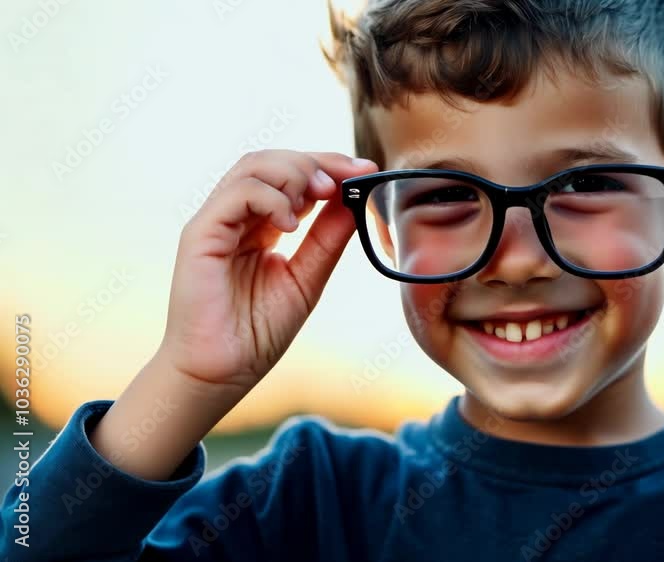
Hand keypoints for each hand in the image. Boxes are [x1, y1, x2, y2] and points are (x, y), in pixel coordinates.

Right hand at [158, 150, 377, 392]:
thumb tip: (355, 200)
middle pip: (272, 161)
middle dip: (316, 161)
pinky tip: (292, 224)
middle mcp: (235, 218)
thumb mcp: (307, 278)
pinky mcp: (199, 235)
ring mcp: (215, 222)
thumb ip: (327, 239)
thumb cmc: (256, 334)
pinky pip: (236, 195)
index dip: (328, 166)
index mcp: (259, 226)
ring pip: (252, 167)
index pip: (291, 176)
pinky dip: (270, 198)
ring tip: (320, 196)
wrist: (220, 374)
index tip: (365, 169)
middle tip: (348, 177)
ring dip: (294, 172)